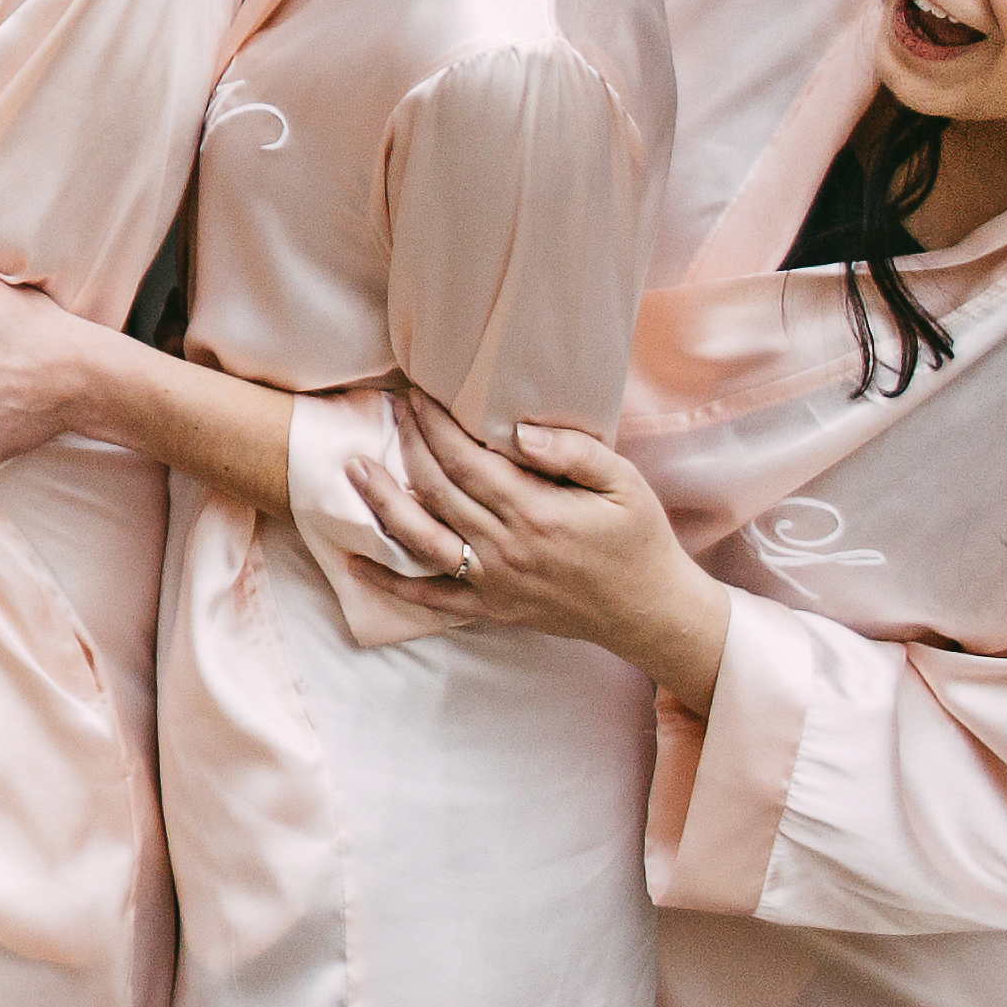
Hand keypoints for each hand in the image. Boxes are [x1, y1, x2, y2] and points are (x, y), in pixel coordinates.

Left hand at [360, 403, 733, 704]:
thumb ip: (573, 453)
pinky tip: (355, 562)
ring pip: (421, 539)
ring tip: (354, 468)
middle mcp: (505, 547)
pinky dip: (391, 582)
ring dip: (382, 503)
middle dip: (408, 444)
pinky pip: (432, 597)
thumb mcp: (625, 484)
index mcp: (535, 511)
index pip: (466, 459)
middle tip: (390, 409)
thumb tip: (517, 429)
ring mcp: (494, 581)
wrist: (652, 613)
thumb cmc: (640, 541)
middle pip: (436, 489)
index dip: (435, 424)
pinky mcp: (492, 607)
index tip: (417, 393)